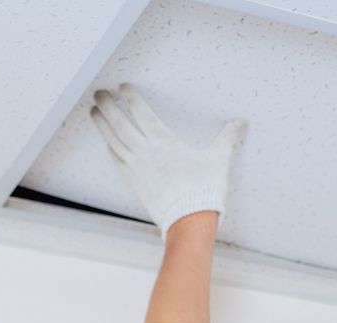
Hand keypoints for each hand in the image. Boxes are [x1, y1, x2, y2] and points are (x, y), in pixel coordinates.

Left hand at [90, 83, 247, 239]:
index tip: (123, 87)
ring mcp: (136, 168)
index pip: (142, 114)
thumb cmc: (204, 189)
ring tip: (94, 112)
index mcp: (164, 142)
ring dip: (102, 125)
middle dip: (109, 107)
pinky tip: (107, 143)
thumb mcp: (218, 160)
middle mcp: (145, 152)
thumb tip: (241, 123)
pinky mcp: (134, 182)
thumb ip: (227, 138)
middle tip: (99, 93)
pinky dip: (110, 148)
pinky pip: (117, 160)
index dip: (131, 98)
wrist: (188, 220)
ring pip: (113, 140)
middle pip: (120, 124)